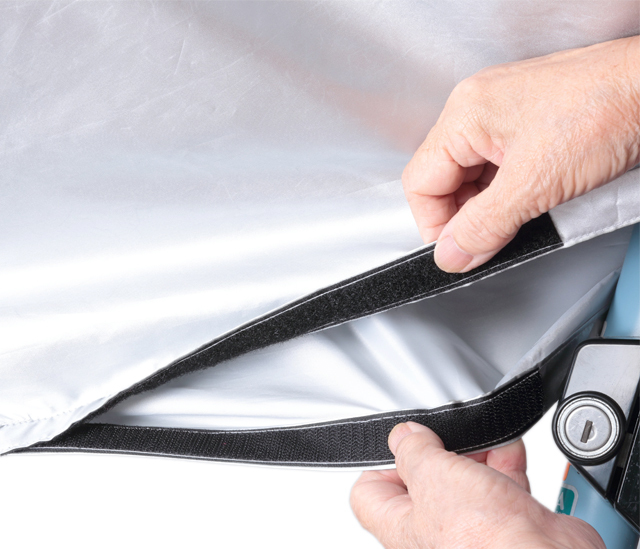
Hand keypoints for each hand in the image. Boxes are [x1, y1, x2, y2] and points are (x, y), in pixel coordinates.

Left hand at [351, 422, 604, 548]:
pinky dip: (503, 461)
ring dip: (475, 452)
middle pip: (423, 479)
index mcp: (402, 528)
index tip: (401, 444)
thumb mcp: (434, 475)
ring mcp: (471, 527)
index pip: (370, 494)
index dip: (381, 463)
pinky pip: (499, 483)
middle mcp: (434, 532)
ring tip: (481, 437)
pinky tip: (507, 445)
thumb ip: (414, 450)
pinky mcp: (506, 522)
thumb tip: (403, 435)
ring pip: (464, 478)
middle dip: (438, 450)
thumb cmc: (486, 540)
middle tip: (445, 436)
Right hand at [402, 36, 639, 272]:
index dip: (434, 224)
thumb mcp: (536, 184)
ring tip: (524, 214)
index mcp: (465, 114)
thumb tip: (451, 255)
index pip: (420, 182)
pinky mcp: (527, 119)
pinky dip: (510, 189)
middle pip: (444, 179)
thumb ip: (484, 226)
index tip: (457, 251)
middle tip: (491, 239)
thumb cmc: (609, 110)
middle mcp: (477, 107)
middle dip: (465, 215)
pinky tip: (535, 197)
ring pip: (472, 175)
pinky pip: (499, 164)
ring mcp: (502, 111)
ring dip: (490, 205)